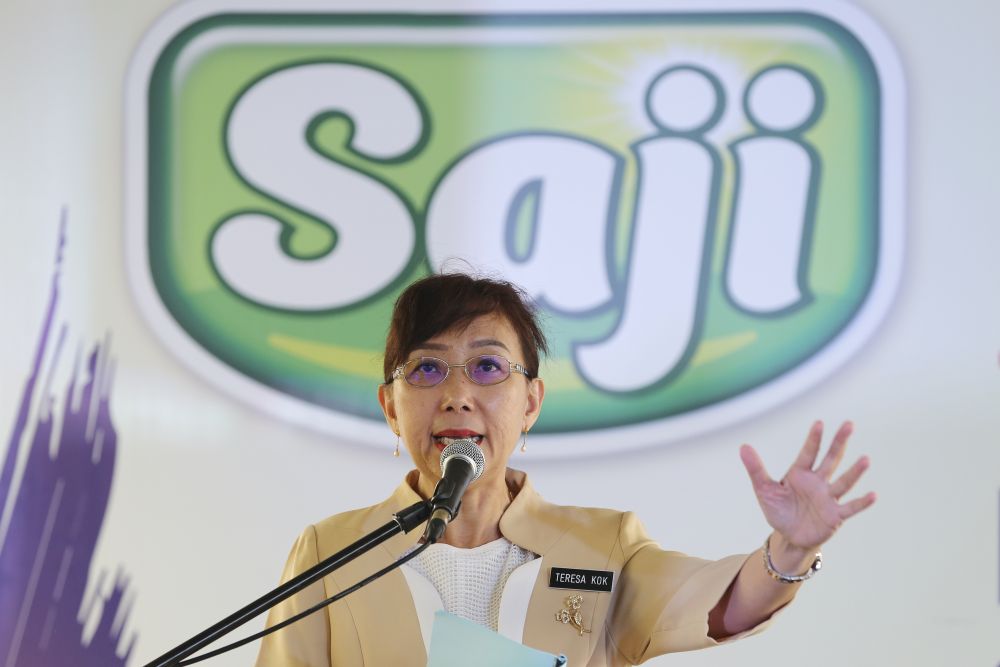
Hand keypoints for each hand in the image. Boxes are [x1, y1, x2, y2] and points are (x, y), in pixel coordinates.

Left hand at [740, 421, 875, 551]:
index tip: (819, 422)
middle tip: (849, 424)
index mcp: (800, 473)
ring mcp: (828, 498)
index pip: (808, 453)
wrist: (789, 536)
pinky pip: (850, 508)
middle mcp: (817, 482)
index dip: (813, 439)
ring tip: (866, 459)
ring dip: (854, 472)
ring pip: (843, 482)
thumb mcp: (764, 489)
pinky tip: (873, 495)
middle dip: (839, 443)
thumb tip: (743, 446)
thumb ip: (755, 468)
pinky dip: (861, 503)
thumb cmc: (779, 509)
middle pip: (830, 459)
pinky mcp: (835, 516)